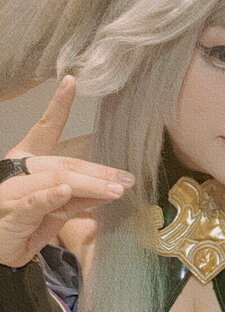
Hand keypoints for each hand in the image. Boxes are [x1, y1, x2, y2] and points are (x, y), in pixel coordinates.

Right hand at [0, 76, 134, 266]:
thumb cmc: (22, 230)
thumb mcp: (54, 214)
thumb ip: (77, 199)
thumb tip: (107, 189)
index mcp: (25, 164)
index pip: (44, 131)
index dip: (58, 107)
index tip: (71, 81)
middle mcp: (17, 172)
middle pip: (63, 163)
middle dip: (98, 171)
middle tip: (125, 179)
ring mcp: (12, 190)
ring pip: (56, 180)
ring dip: (88, 185)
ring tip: (114, 190)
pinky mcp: (11, 212)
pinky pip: (35, 201)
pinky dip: (52, 196)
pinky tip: (67, 190)